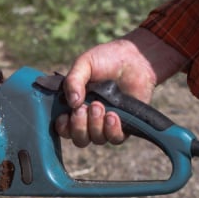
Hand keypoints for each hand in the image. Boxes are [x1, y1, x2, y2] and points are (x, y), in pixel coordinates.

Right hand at [57, 28, 187, 146]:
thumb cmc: (107, 59)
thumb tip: (72, 103)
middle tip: (85, 107)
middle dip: (79, 126)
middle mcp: (89, 119)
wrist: (135, 58)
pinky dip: (112, 130)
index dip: (63, 127)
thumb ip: (73, 81)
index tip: (65, 116)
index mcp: (75, 106)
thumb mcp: (84, 64)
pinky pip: (115, 139)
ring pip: (96, 139)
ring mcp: (107, 124)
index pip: (64, 128)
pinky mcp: (125, 126)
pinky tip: (113, 115)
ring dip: (95, 125)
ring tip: (100, 106)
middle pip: (79, 139)